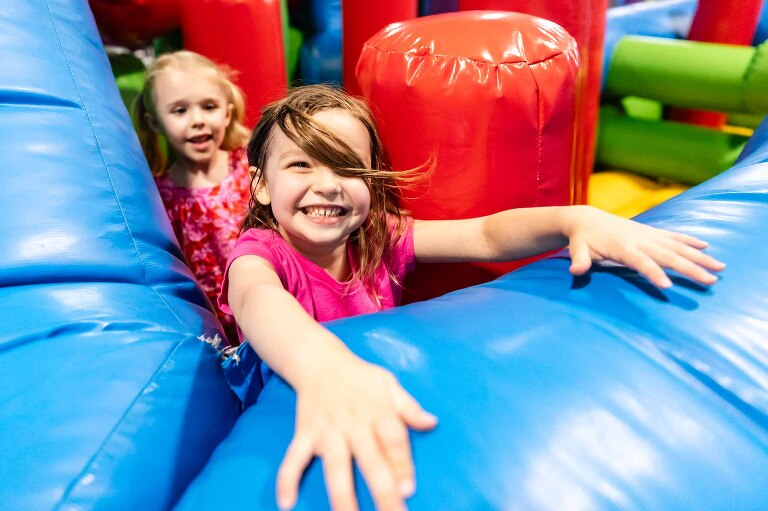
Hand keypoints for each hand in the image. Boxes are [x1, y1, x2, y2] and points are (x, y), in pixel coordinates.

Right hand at [276, 358, 436, 510]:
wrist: (319, 361)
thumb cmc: (360, 378)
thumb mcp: (388, 383)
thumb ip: (409, 406)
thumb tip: (432, 423)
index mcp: (377, 410)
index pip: (393, 439)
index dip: (402, 464)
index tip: (408, 489)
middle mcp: (353, 423)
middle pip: (370, 460)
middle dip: (382, 491)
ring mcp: (327, 430)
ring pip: (335, 467)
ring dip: (342, 497)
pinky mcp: (304, 433)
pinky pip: (293, 458)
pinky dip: (286, 479)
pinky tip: (286, 502)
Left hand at [565, 206, 724, 287]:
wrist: (586, 219)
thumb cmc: (582, 239)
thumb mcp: (577, 249)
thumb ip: (579, 260)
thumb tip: (575, 271)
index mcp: (622, 247)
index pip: (641, 261)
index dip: (654, 272)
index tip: (668, 285)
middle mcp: (639, 239)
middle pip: (668, 255)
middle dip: (689, 268)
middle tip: (710, 281)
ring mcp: (648, 235)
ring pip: (677, 246)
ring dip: (699, 257)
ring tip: (720, 268)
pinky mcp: (651, 232)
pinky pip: (674, 237)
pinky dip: (690, 241)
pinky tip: (706, 247)